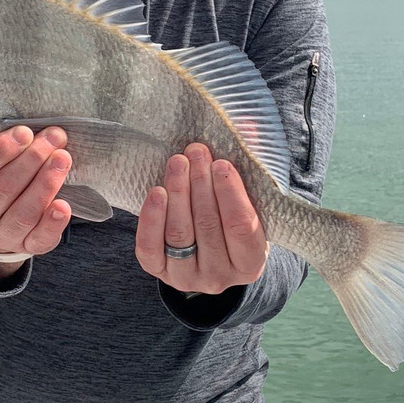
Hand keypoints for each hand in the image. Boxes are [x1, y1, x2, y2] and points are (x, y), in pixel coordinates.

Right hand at [0, 126, 72, 276]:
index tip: (24, 132)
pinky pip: (39, 239)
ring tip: (62, 159)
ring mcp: (0, 235)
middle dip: (31, 160)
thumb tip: (37, 126)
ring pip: (23, 213)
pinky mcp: (27, 246)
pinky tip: (63, 206)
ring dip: (45, 184)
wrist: (2, 217)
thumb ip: (4, 145)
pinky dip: (53, 223)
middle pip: (2, 189)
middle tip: (53, 138)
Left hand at [135, 143, 268, 294]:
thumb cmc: (235, 220)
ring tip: (177, 162)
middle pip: (208, 226)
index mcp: (251, 262)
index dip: (231, 194)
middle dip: (201, 184)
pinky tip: (156, 192)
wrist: (210, 254)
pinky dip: (151, 219)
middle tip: (196, 153)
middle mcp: (221, 276)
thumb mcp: (252, 202)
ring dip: (178, 192)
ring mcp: (188, 277)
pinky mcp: (160, 273)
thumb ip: (252, 167)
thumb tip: (247, 125)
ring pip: (180, 234)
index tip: (222, 163)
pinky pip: (151, 249)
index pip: (242, 227)